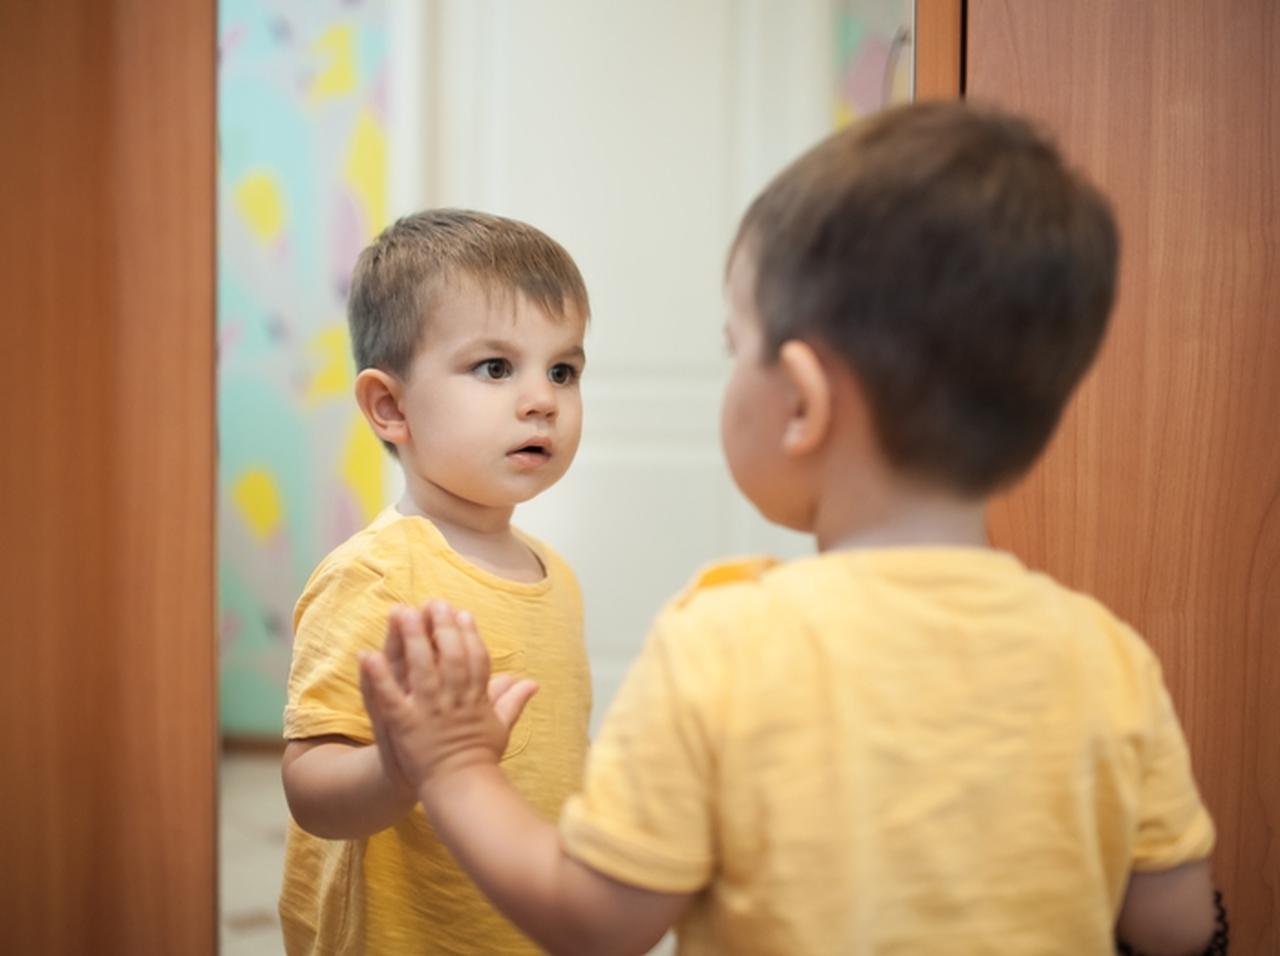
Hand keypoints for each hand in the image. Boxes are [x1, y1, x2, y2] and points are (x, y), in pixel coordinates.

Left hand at [359, 601, 538, 797]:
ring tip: (402, 613)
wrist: (459, 789)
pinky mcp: (405, 725)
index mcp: (476, 699)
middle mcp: (454, 701)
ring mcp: (429, 712)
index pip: (476, 659)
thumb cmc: (480, 759)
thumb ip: (513, 700)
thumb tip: (533, 681)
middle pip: (450, 656)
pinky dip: (378, 676)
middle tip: (433, 602)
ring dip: (411, 639)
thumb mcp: (500, 727)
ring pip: (421, 669)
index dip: (469, 634)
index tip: (462, 613)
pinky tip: (367, 655)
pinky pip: (389, 697)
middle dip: (442, 627)